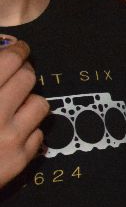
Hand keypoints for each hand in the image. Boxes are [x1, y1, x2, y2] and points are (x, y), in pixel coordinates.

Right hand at [0, 40, 48, 186]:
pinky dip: (27, 129)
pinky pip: (38, 132)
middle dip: (24, 72)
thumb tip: (3, 51)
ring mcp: (10, 138)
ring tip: (13, 105)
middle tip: (17, 73)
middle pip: (28, 78)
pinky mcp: (21, 159)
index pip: (9, 61)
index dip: (17, 50)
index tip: (19, 48)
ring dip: (28, 101)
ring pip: (40, 103)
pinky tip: (9, 131)